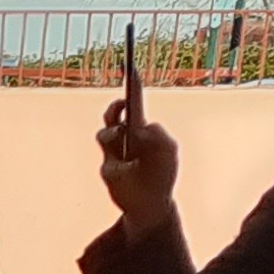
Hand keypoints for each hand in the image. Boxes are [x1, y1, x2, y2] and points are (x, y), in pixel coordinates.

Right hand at [96, 100, 178, 234]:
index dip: (133, 88)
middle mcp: (126, 138)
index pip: (135, 104)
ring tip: (123, 142)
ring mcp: (115, 153)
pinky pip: (110, 161)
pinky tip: (129, 169)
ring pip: (105, 134)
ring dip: (113, 135)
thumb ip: (157, 135)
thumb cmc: (161, 174)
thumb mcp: (167, 150)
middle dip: (116, 110)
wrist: (150, 203)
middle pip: (114, 115)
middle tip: (122, 106)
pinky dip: (120, 164)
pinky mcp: (108, 169)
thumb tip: (139, 128)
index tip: (132, 70)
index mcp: (142, 130)